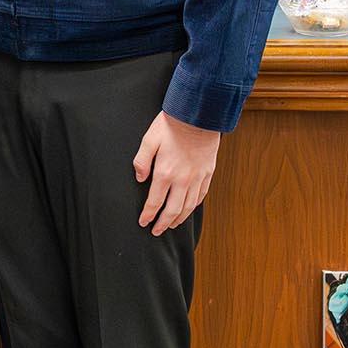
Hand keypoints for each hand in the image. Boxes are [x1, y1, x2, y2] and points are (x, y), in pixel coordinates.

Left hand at [133, 111, 220, 234]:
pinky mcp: (207, 174)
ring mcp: (197, 178)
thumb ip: (141, 161)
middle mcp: (182, 180)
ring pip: (188, 207)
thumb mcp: (149, 140)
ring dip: (178, 219)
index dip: (148, 215)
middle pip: (172, 210)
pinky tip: (188, 210)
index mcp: (165, 173)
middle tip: (156, 231)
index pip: (154, 202)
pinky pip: (201, 196)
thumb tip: (139, 179)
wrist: (199, 116)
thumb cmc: (171, 125)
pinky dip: (193, 207)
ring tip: (171, 225)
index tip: (143, 222)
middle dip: (163, 223)